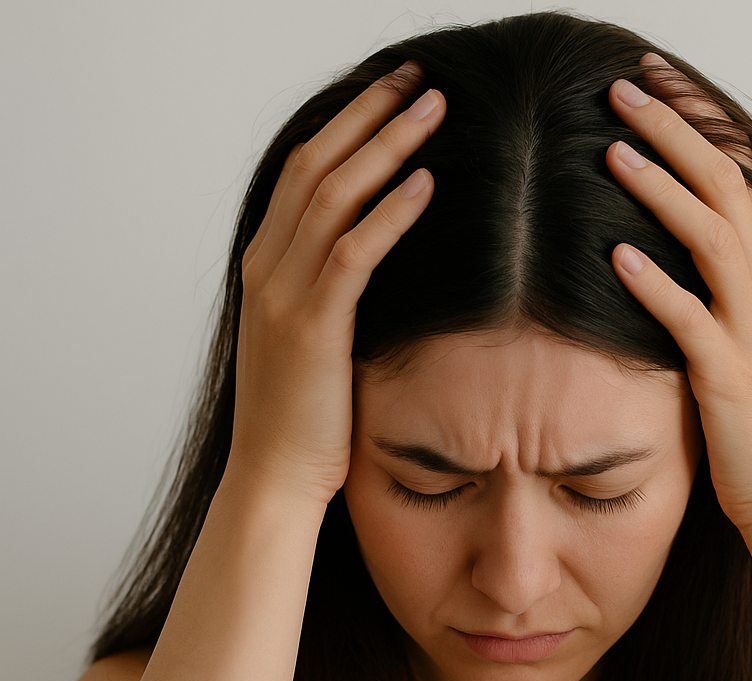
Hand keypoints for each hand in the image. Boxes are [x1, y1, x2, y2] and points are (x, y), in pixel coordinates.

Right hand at [227, 64, 445, 509]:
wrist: (274, 476)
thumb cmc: (300, 416)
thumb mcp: (307, 340)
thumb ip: (328, 292)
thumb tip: (374, 262)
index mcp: (264, 265)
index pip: (302, 172)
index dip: (346, 125)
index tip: (390, 96)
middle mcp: (266, 267)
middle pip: (315, 165)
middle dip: (368, 115)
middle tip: (416, 78)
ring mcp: (284, 295)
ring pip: (333, 196)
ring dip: (386, 146)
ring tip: (433, 109)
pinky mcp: (313, 326)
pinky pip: (354, 253)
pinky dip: (390, 213)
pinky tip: (426, 184)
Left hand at [605, 56, 751, 537]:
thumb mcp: (747, 348)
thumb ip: (717, 300)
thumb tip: (660, 261)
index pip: (740, 181)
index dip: (700, 128)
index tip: (656, 87)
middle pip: (726, 189)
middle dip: (676, 132)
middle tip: (624, 88)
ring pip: (714, 239)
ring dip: (663, 190)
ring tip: (614, 150)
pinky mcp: (731, 378)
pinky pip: (691, 320)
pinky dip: (656, 284)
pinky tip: (618, 255)